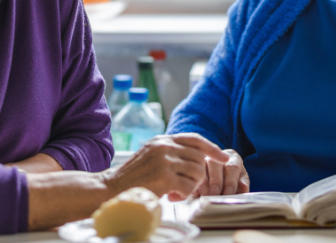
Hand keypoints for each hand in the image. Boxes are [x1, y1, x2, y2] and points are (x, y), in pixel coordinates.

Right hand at [104, 133, 228, 201]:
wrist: (112, 187)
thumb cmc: (134, 177)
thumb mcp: (152, 156)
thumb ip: (172, 153)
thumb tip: (199, 158)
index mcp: (163, 140)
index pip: (195, 139)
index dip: (212, 148)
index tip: (223, 157)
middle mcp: (164, 146)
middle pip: (199, 158)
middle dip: (197, 175)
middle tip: (184, 186)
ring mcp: (164, 160)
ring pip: (196, 172)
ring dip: (190, 186)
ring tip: (174, 191)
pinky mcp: (164, 176)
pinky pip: (188, 186)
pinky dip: (183, 195)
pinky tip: (170, 196)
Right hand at [196, 149, 248, 196]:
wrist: (218, 189)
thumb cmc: (231, 187)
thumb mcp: (239, 185)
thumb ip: (241, 187)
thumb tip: (244, 188)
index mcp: (234, 159)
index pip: (233, 167)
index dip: (230, 182)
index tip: (228, 194)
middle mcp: (218, 156)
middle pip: (216, 165)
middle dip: (216, 182)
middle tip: (215, 195)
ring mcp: (204, 159)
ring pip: (202, 167)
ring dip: (204, 183)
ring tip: (205, 195)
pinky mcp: (193, 165)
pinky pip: (192, 172)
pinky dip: (195, 183)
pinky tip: (197, 193)